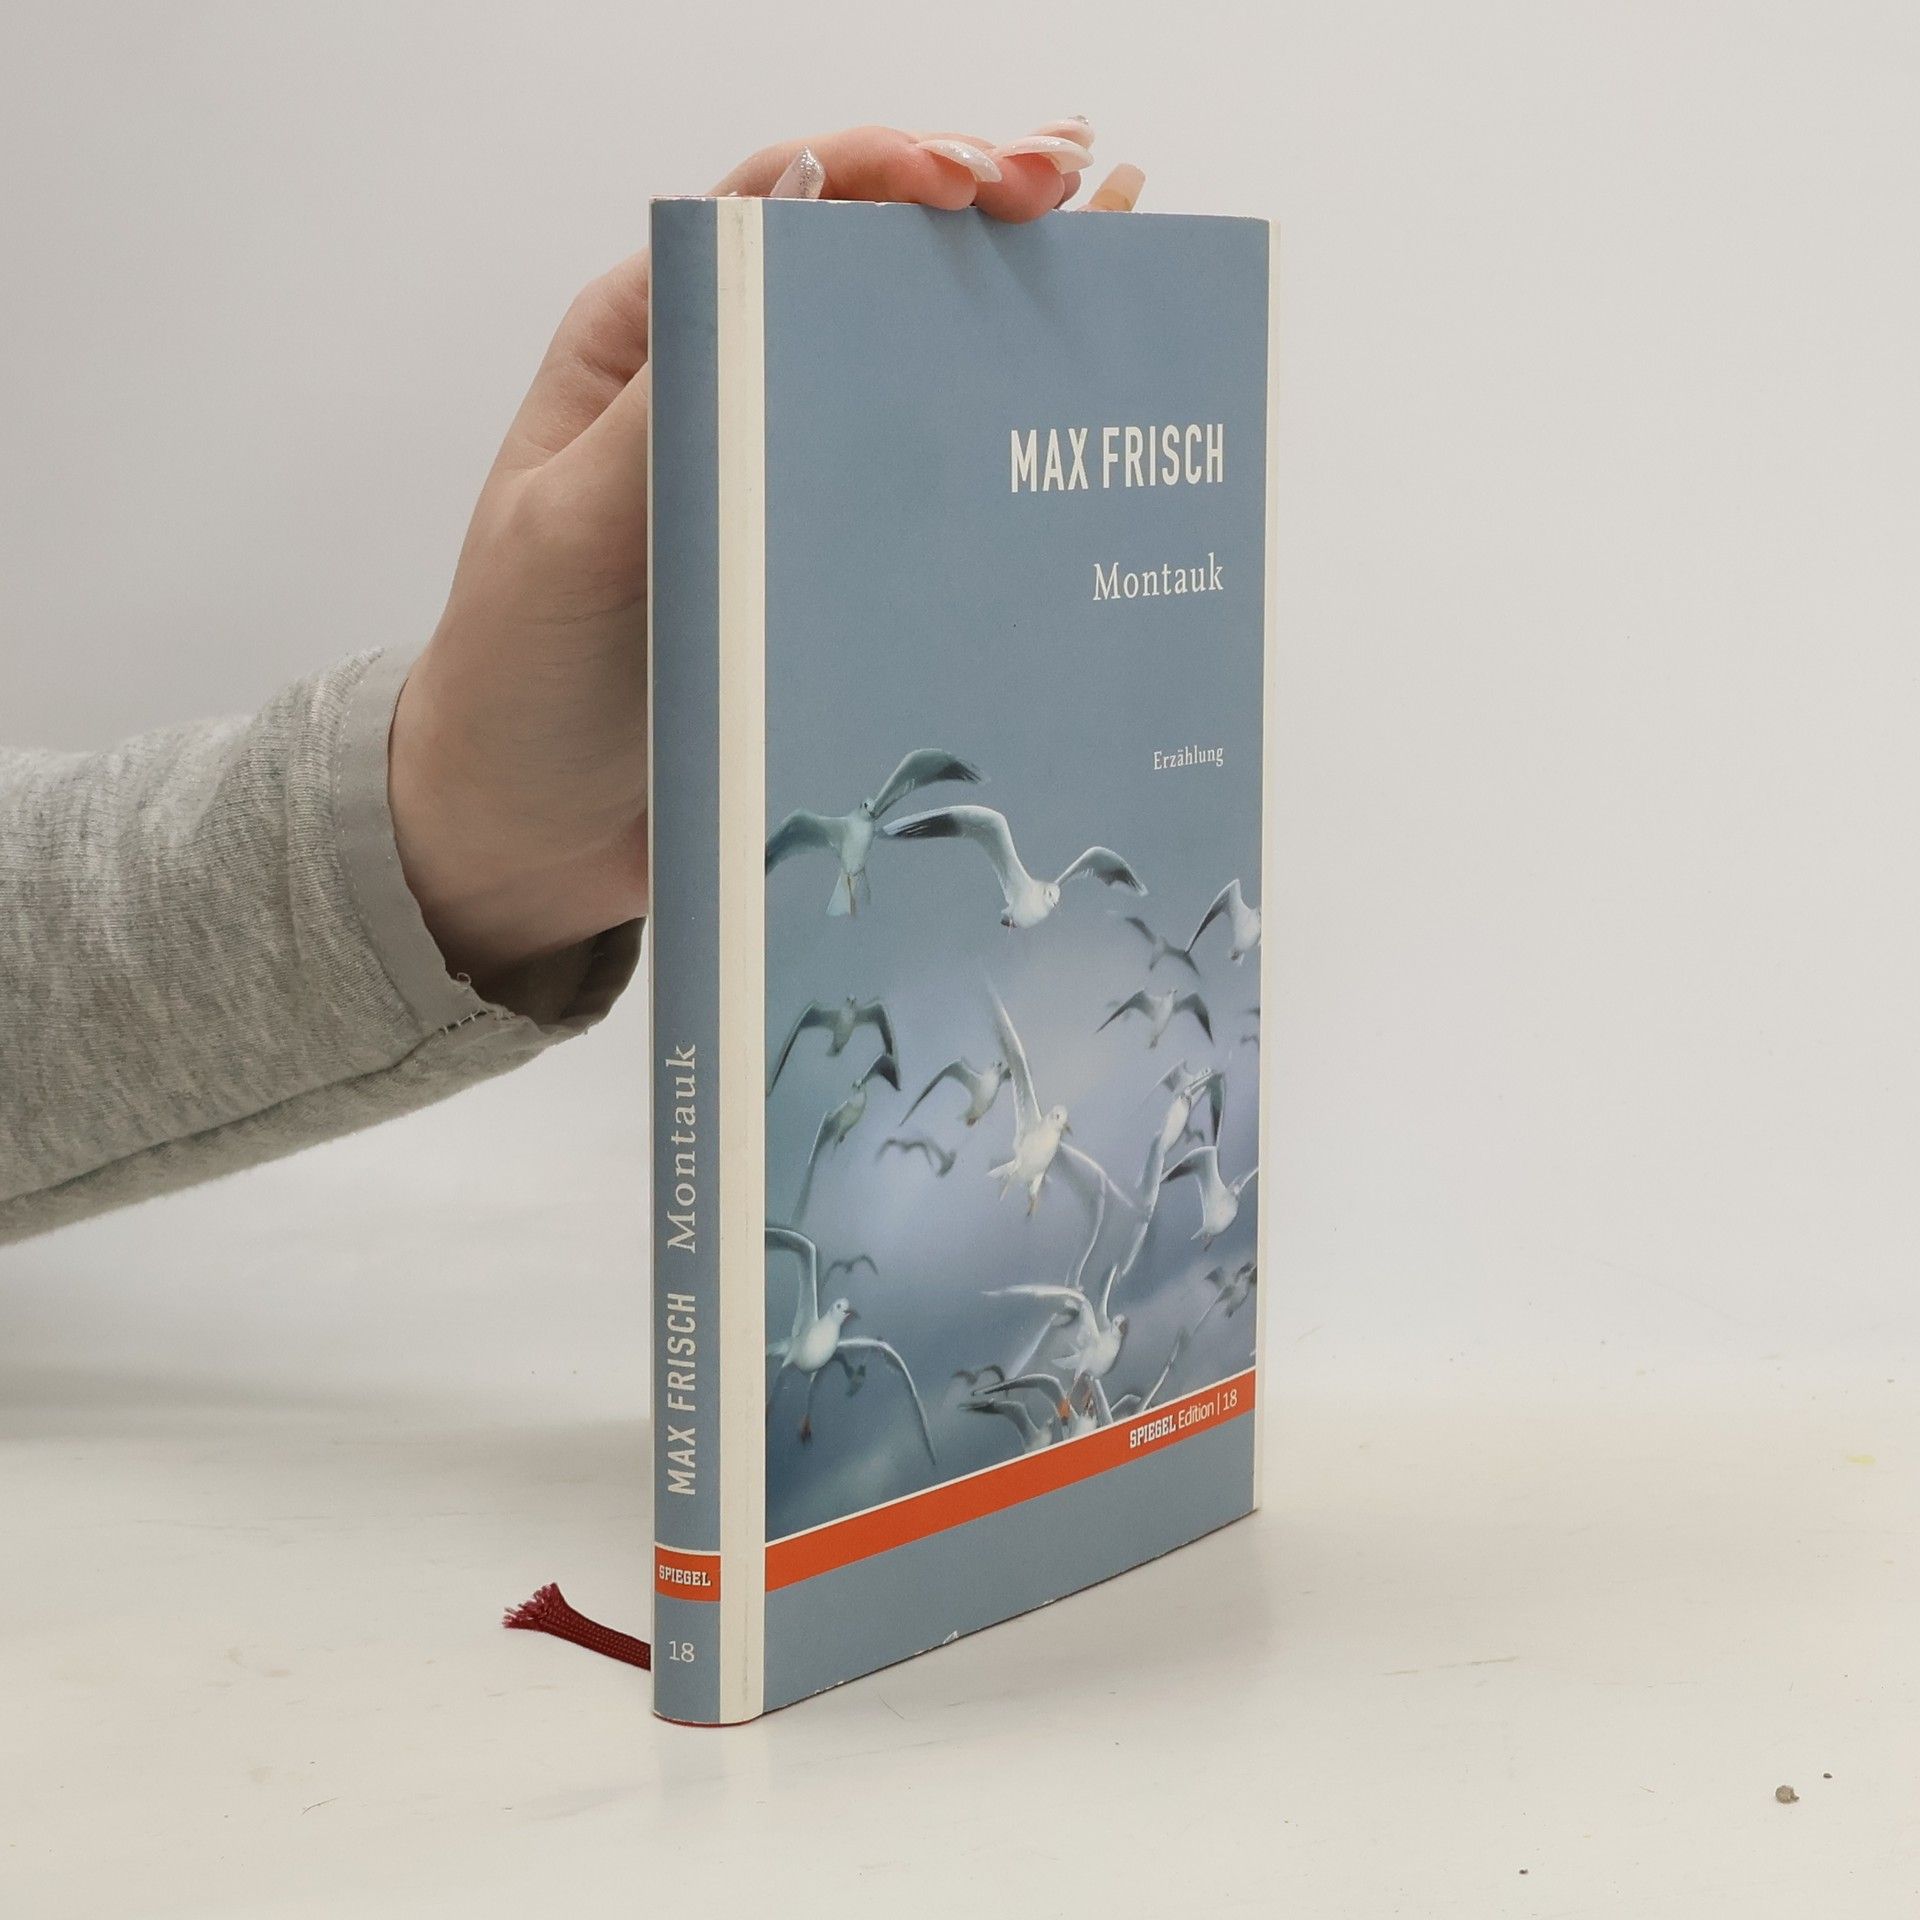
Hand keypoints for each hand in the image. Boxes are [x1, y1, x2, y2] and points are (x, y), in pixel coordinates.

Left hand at [388, 122, 1140, 1001]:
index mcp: (651, 350)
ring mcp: (791, 483)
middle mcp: (733, 396)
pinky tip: (1086, 394)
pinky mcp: (833, 570)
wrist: (530, 827)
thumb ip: (668, 403)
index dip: (878, 172)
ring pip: (914, 365)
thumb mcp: (572, 532)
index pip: (772, 209)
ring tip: (1116, 240)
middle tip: (1067, 186)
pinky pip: (930, 490)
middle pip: (866, 268)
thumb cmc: (522, 674)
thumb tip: (781, 247)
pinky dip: (1007, 436)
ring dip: (1011, 300)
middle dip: (974, 210)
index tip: (966, 183)